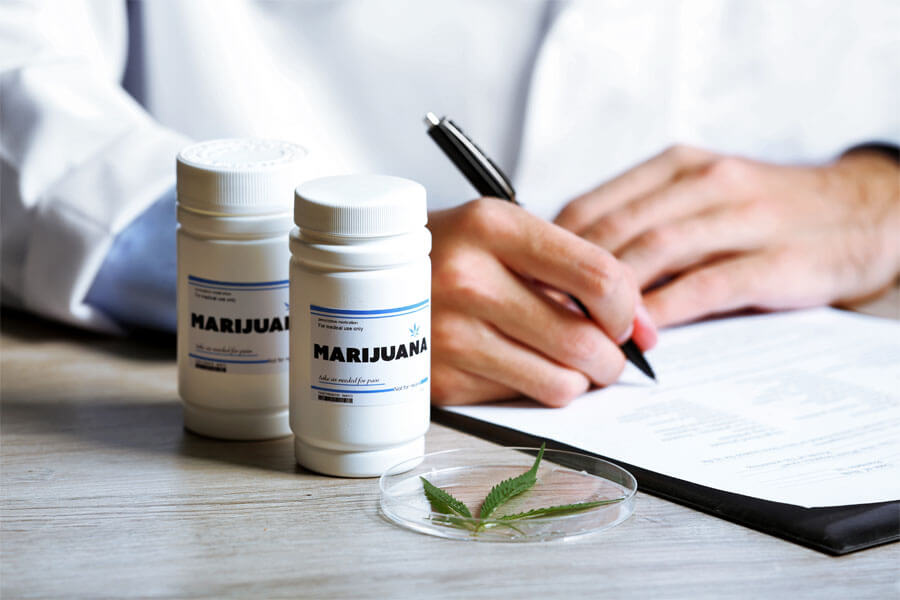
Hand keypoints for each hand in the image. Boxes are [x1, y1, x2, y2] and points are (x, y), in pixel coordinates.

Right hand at [428, 198, 656, 406]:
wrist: (365, 278)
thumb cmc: (452, 253)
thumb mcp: (507, 234)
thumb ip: (578, 271)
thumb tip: (646, 332)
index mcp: (493, 227)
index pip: (599, 277)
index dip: (627, 308)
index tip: (622, 319)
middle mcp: (467, 279)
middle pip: (584, 341)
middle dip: (609, 357)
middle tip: (601, 353)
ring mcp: (447, 335)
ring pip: (559, 384)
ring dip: (576, 380)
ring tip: (561, 362)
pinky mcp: (437, 380)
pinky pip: (518, 401)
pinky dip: (530, 389)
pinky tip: (512, 365)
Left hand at [556, 146, 899, 326]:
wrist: (864, 211)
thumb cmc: (763, 212)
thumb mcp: (699, 196)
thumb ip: (642, 222)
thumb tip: (569, 270)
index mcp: (677, 167)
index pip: (593, 207)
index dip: (551, 251)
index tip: (528, 287)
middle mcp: (705, 182)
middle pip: (616, 230)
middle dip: (571, 279)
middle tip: (541, 318)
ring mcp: (742, 218)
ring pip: (656, 254)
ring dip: (612, 298)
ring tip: (583, 332)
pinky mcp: (775, 259)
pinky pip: (706, 285)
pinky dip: (666, 311)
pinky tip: (642, 335)